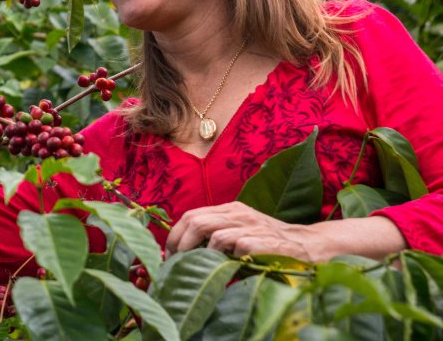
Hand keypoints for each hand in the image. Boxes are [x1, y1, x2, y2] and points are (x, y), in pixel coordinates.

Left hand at [165, 201, 320, 261]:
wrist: (309, 246)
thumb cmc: (270, 244)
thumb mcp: (241, 232)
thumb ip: (217, 236)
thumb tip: (183, 253)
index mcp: (230, 209)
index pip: (191, 215)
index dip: (175, 235)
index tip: (169, 253)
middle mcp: (238, 213)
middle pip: (195, 220)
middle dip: (179, 244)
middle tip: (176, 262)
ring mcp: (250, 226)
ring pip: (211, 232)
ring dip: (200, 253)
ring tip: (198, 267)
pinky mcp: (262, 240)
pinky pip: (235, 247)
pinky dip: (227, 258)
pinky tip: (229, 268)